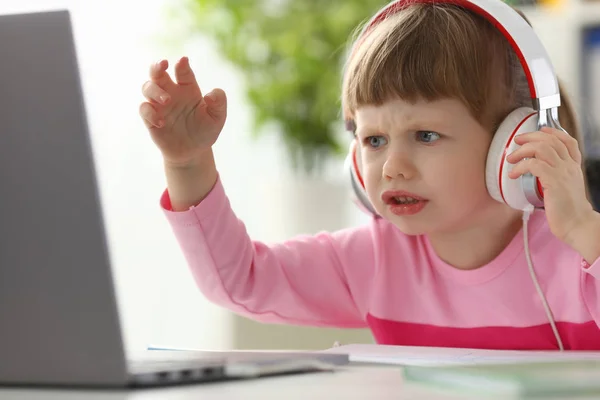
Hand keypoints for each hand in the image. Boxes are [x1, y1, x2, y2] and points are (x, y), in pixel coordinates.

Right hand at [139, 57, 226, 166]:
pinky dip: (150, 112)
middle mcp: (171, 93)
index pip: (183, 72)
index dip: (182, 65)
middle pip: (158, 73)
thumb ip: (219, 103)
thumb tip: (210, 94)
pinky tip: (162, 122)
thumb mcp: (217, 117)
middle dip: (157, 66)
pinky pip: (144, 109)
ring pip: (147, 87)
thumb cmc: (205, 131)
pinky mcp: (151, 119)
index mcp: (188, 88)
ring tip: (167, 100)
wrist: (193, 153)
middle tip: (162, 64)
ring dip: (155, 90)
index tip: (183, 61)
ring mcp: (159, 105)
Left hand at [506, 127, 594, 243]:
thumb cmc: (568, 211)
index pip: (568, 141)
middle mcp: (569, 167)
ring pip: (541, 148)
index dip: (553, 132)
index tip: (540, 130)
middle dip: (531, 137)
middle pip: (551, 140)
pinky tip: (514, 174)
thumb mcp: (565, 187)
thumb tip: (538, 171)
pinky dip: (520, 166)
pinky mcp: (554, 182)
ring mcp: (562, 173)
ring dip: (522, 151)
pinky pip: (534, 165)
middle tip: (517, 141)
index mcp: (573, 167)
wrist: (577, 224)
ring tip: (511, 159)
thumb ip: (556, 176)